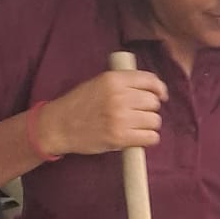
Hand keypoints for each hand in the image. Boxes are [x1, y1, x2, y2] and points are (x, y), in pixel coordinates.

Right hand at [38, 70, 166, 157]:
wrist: (58, 126)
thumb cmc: (78, 105)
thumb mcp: (98, 83)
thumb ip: (122, 83)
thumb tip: (151, 88)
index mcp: (114, 79)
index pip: (150, 80)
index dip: (159, 89)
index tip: (160, 96)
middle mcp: (119, 96)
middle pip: (153, 102)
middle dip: (150, 109)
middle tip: (139, 115)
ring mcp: (120, 118)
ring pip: (155, 120)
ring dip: (149, 125)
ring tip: (137, 127)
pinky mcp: (120, 137)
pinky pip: (150, 138)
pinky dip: (148, 139)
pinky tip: (138, 138)